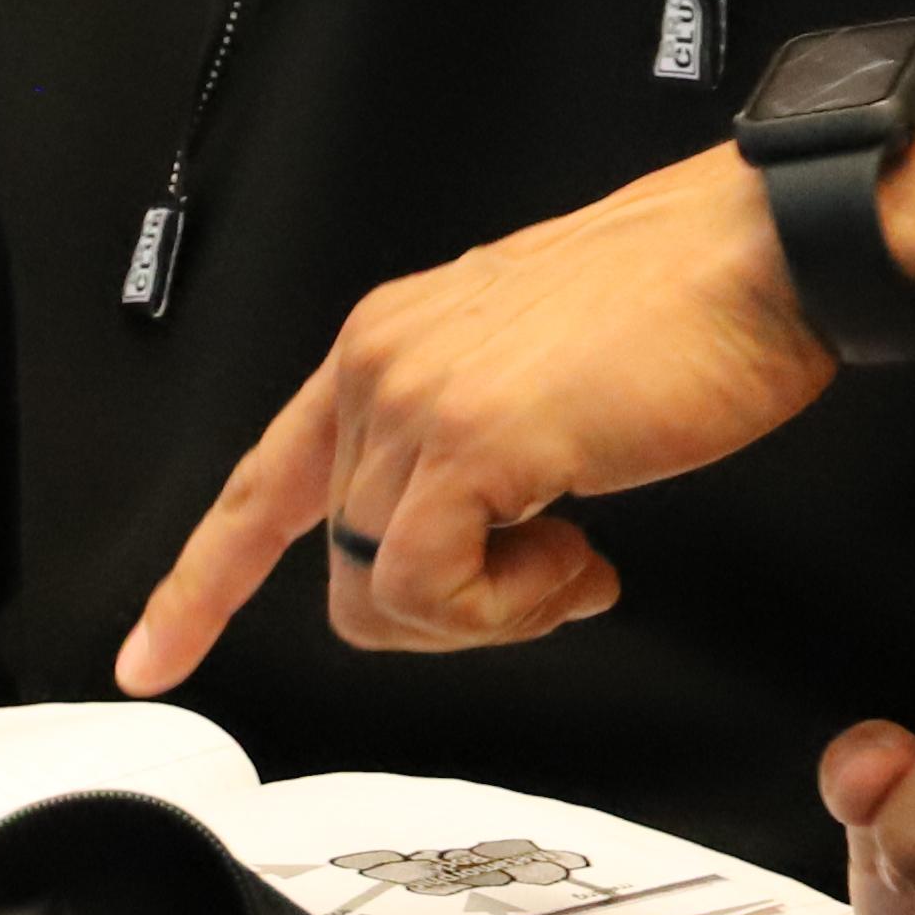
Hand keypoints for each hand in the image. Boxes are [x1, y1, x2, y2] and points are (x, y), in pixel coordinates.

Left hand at [114, 149, 835, 690]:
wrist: (760, 257)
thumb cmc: (684, 310)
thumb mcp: (534, 375)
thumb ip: (469, 448)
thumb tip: (468, 549)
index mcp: (384, 340)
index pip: (265, 480)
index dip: (200, 582)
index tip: (153, 658)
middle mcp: (377, 362)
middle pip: (339, 563)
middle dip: (445, 608)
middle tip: (550, 575)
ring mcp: (415, 399)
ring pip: (381, 590)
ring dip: (490, 611)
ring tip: (578, 556)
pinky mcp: (470, 443)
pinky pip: (431, 592)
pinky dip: (505, 610)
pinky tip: (582, 560)